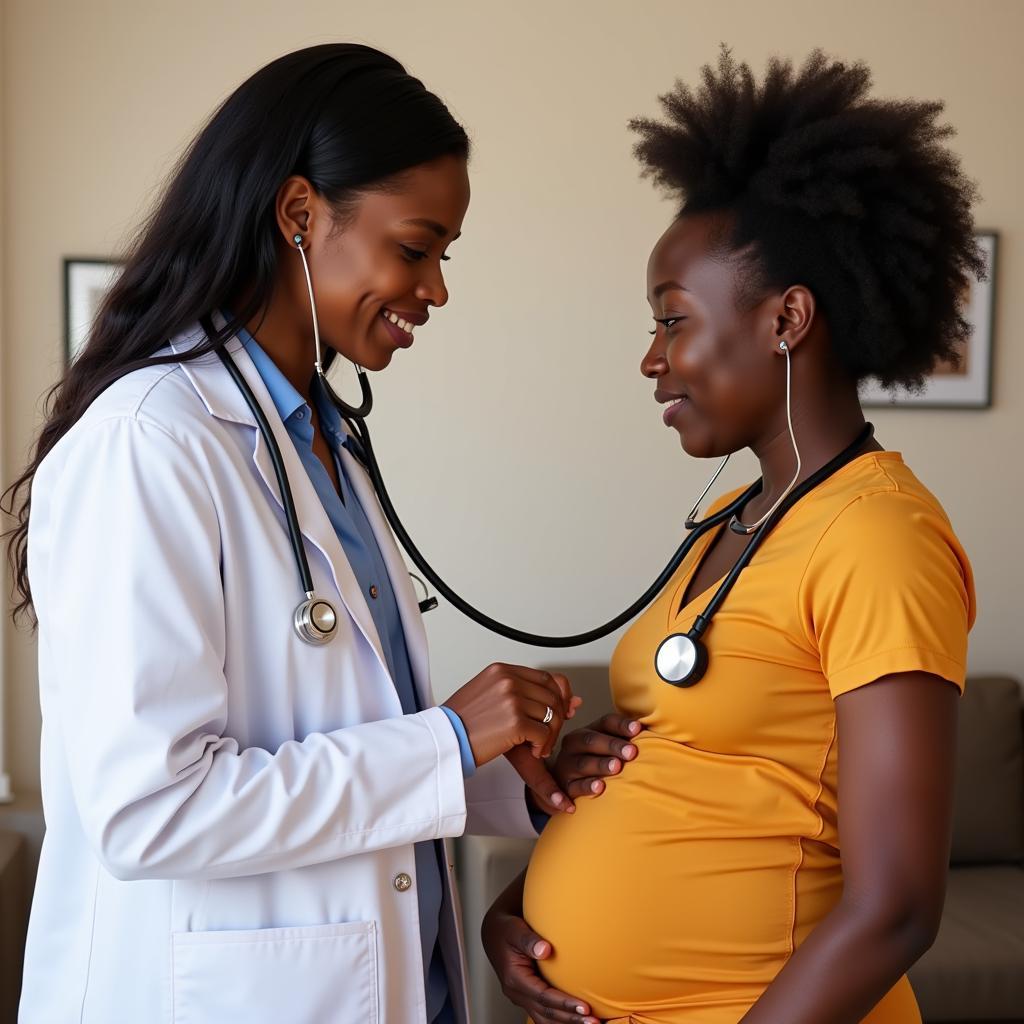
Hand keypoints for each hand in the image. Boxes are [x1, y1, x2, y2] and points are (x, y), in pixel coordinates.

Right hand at [444, 664, 578, 765]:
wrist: (443, 740)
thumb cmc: (463, 723)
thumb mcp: (492, 698)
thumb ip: (527, 695)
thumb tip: (574, 700)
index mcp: (502, 671)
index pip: (546, 678)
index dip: (559, 697)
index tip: (562, 712)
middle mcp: (508, 680)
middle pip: (553, 696)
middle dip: (558, 718)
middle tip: (548, 735)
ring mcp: (511, 699)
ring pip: (552, 716)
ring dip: (550, 735)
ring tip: (538, 746)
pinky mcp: (514, 721)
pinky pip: (545, 733)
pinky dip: (543, 746)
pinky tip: (532, 751)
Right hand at [482, 904, 598, 1023]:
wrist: (495, 933)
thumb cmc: (507, 929)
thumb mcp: (515, 930)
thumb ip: (528, 940)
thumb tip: (545, 949)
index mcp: (514, 979)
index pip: (543, 997)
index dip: (564, 1004)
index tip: (585, 1007)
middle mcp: (517, 994)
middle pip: (546, 1014)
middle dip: (571, 1019)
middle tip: (594, 1023)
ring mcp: (522, 998)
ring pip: (546, 1019)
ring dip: (567, 1023)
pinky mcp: (529, 997)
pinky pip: (545, 1015)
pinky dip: (561, 1020)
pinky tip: (577, 1020)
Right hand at [551, 713, 642, 799]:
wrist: (560, 785)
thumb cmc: (594, 762)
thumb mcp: (604, 747)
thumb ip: (624, 739)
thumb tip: (652, 732)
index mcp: (588, 730)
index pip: (605, 722)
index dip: (621, 725)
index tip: (638, 729)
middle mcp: (574, 744)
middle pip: (592, 741)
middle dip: (613, 745)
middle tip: (632, 752)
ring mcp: (567, 765)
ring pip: (584, 763)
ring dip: (601, 764)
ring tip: (617, 767)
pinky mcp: (564, 786)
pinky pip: (575, 786)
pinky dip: (587, 786)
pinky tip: (599, 787)